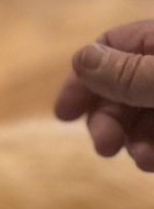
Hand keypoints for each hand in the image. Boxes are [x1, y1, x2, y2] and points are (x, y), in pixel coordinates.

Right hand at [54, 18, 153, 169]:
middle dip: (108, 120)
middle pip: (122, 87)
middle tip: (105, 147)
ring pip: (141, 115)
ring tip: (145, 160)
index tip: (63, 114)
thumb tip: (80, 59)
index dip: (82, 80)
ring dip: (133, 141)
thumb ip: (125, 72)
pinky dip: (153, 149)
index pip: (110, 47)